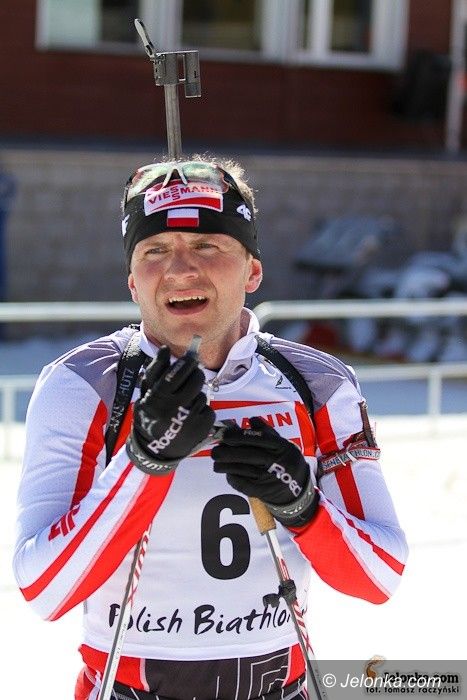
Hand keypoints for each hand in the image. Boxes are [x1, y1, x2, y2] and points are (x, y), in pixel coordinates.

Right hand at [126, 345, 214, 474]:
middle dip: (196, 376)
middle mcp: (173, 409)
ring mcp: (188, 420)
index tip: (190, 359)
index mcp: (157, 397)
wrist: (154, 450)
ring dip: (197, 397)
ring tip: (187, 405)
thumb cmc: (150, 415)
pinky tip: (192, 418)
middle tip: (193, 377)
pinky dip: (203, 413)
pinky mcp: (200, 430)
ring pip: (203, 396)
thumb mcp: (146, 394)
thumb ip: (154, 370)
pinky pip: (209, 411)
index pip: (178, 372)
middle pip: (196, 380)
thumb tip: (165, 349)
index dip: (187, 363)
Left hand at [212, 417, 318, 525]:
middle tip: (215, 451)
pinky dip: (232, 478)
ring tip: (216, 463)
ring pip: (242, 470)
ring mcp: (269, 478)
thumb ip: (267, 431)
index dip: (239, 436)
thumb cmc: (286, 461)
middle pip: (248, 455)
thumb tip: (251, 420)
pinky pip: (243, 484)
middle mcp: (275, 462)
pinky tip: (227, 473)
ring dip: (225, 466)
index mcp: (281, 447)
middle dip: (227, 452)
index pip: (258, 438)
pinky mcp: (262, 491)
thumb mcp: (283, 443)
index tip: (225, 434)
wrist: (298, 490)